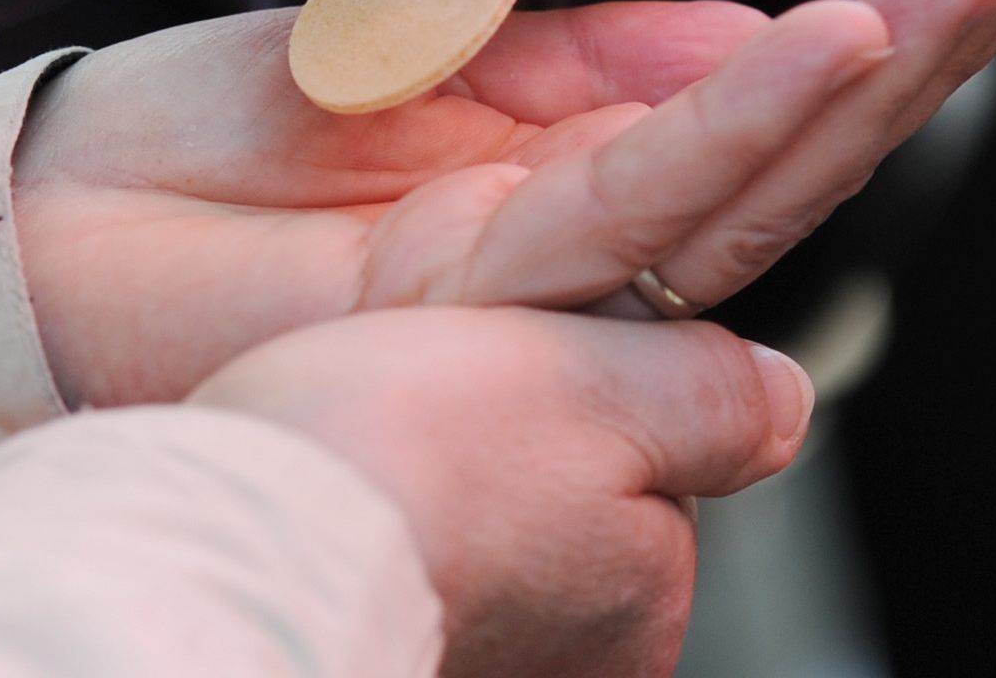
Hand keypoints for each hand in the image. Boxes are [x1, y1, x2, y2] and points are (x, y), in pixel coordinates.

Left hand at [12, 0, 995, 406]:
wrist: (72, 216)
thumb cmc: (225, 136)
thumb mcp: (425, 53)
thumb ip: (584, 57)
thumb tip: (749, 36)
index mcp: (566, 170)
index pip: (752, 107)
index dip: (873, 27)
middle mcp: (578, 239)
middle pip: (781, 150)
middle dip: (920, 46)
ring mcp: (538, 280)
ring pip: (741, 185)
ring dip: (870, 77)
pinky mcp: (472, 291)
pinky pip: (629, 199)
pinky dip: (733, 117)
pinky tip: (833, 38)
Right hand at [189, 306, 812, 677]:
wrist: (211, 549)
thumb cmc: (387, 465)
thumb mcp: (578, 385)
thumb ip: (701, 395)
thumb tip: (785, 396)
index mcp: (639, 592)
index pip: (659, 454)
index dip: (594, 374)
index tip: (526, 348)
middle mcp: (580, 657)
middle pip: (582, 490)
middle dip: (532, 427)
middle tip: (439, 390)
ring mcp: (499, 660)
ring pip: (507, 517)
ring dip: (462, 464)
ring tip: (386, 434)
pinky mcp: (412, 642)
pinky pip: (435, 549)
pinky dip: (408, 505)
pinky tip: (359, 478)